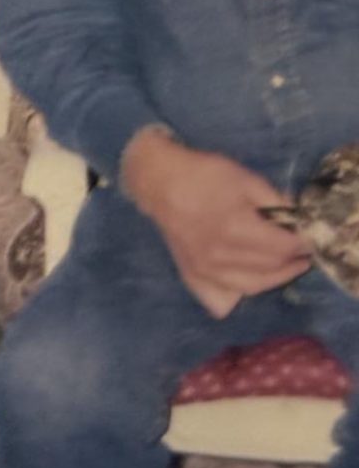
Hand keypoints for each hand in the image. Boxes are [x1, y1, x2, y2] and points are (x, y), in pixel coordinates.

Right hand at [122, 128, 311, 317]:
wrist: (159, 181)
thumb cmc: (202, 174)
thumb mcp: (245, 178)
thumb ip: (275, 201)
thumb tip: (297, 219)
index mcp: (236, 229)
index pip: (283, 247)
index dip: (302, 243)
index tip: (308, 237)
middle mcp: (221, 255)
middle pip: (271, 267)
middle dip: (292, 259)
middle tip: (301, 250)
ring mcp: (205, 268)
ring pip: (252, 285)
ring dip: (275, 278)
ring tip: (286, 266)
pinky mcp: (193, 272)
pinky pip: (223, 292)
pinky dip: (242, 291)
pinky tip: (252, 279)